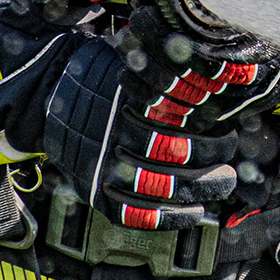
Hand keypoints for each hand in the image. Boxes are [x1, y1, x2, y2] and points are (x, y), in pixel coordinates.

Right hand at [45, 11, 279, 231]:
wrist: (47, 91)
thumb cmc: (101, 73)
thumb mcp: (133, 62)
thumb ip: (167, 74)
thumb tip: (218, 81)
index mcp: (130, 104)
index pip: (180, 128)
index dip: (210, 138)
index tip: (230, 136)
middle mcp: (116, 135)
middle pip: (174, 157)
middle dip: (211, 164)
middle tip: (231, 167)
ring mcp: (102, 165)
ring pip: (158, 186)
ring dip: (198, 190)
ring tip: (223, 185)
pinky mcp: (94, 189)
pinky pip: (132, 213)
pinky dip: (166, 218)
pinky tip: (193, 213)